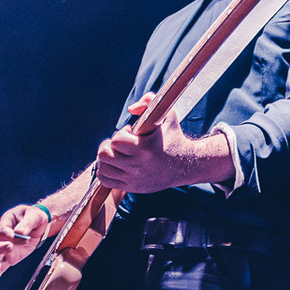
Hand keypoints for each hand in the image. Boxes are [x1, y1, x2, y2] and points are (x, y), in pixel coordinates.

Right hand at [0, 204, 50, 284]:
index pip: (2, 229)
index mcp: (6, 223)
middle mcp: (1, 236)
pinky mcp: (9, 258)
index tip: (13, 234)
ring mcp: (4, 248)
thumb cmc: (34, 217)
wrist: (38, 224)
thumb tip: (20, 233)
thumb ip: (27, 223)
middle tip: (9, 247)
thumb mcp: (34, 216)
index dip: (6, 233)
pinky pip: (0, 267)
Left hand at [95, 94, 229, 192]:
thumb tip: (131, 109)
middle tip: (120, 144)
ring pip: (103, 168)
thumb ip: (149, 102)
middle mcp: (139, 166)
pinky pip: (107, 181)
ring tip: (117, 154)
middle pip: (105, 155)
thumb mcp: (167, 116)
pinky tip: (116, 164)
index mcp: (146, 149)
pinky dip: (105, 171)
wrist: (186, 166)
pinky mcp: (133, 187)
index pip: (117, 141)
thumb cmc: (174, 138)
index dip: (121, 134)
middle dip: (109, 146)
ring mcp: (135, 179)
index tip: (132, 133)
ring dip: (106, 158)